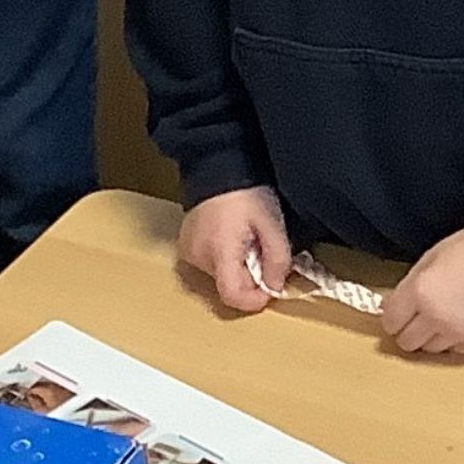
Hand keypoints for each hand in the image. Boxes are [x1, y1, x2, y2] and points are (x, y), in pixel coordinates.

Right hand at [179, 186, 290, 311]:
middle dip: (251, 277)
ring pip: (221, 276)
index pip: (233, 297)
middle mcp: (198, 257)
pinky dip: (226, 257)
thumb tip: (275, 287)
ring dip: (239, 266)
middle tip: (261, 249)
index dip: (256, 299)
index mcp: (218, 252)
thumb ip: (278, 259)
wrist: (217, 165)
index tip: (271, 285)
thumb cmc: (245, 192)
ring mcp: (188, 252)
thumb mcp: (271, 223)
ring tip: (247, 239)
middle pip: (229, 287)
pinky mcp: (185, 246)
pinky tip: (234, 236)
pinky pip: (210, 264)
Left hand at [384, 227, 463, 358]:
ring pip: (432, 349)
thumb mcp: (431, 258)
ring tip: (447, 315)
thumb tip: (393, 307)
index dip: (394, 315)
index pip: (390, 322)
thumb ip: (409, 286)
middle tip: (420, 316)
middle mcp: (436, 317)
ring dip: (434, 336)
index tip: (400, 311)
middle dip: (410, 329)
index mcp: (419, 293)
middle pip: (408, 341)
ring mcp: (459, 332)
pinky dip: (457, 339)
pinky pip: (458, 350)